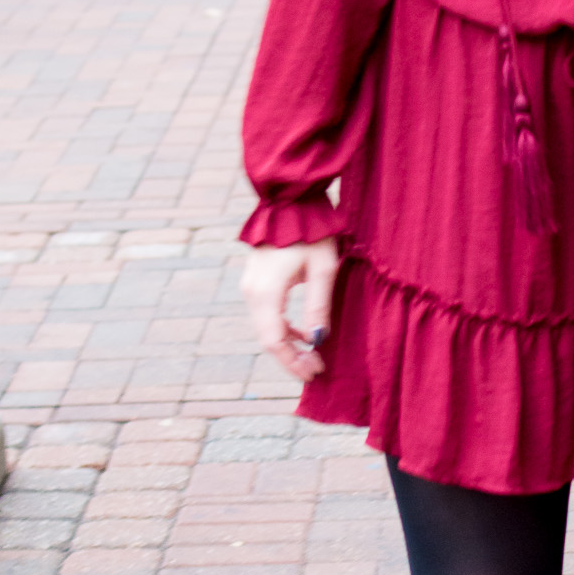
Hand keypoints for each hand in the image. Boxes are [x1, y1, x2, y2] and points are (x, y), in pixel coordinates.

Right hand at [242, 238, 339, 382]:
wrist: (290, 202)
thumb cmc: (312, 233)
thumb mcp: (323, 270)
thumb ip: (318, 307)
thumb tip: (317, 341)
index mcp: (266, 292)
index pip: (274, 340)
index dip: (292, 362)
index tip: (314, 372)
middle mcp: (251, 292)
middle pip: (267, 338)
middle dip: (291, 358)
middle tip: (316, 369)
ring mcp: (250, 286)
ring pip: (265, 327)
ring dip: (288, 344)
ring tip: (313, 355)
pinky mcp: (255, 281)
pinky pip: (265, 314)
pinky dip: (283, 328)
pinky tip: (303, 334)